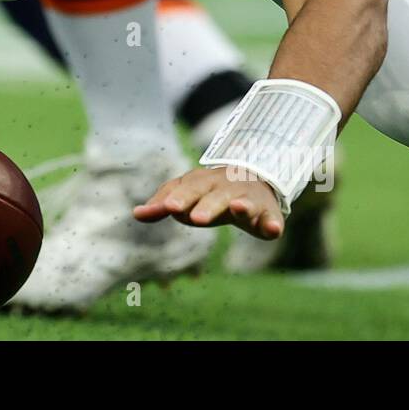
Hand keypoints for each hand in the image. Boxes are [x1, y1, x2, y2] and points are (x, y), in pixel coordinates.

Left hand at [133, 166, 284, 239]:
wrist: (253, 180)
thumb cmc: (211, 192)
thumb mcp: (187, 196)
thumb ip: (163, 203)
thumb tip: (135, 214)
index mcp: (203, 182)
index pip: (188, 189)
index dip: (179, 197)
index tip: (169, 208)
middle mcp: (226, 187)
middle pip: (215, 195)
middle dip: (206, 205)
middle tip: (195, 218)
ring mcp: (249, 199)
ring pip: (244, 203)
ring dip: (240, 206)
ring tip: (236, 208)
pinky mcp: (268, 214)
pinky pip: (272, 219)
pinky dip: (273, 223)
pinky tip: (273, 229)